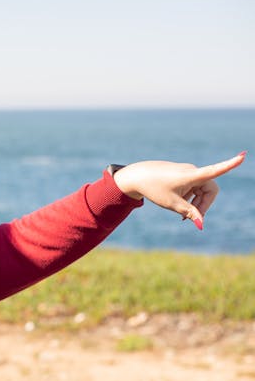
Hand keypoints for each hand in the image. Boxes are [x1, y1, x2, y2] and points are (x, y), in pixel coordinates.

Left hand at [113, 151, 245, 229]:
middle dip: (204, 205)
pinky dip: (190, 197)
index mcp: (192, 175)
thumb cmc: (154, 188)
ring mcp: (188, 171)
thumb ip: (189, 213)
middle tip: (191, 220)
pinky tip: (179, 206)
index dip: (230, 165)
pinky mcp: (182, 173)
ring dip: (196, 203)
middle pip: (209, 190)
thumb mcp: (172, 204)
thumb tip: (201, 225)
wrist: (136, 176)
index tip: (243, 156)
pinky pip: (193, 187)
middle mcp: (192, 171)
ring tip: (182, 216)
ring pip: (201, 189)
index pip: (215, 170)